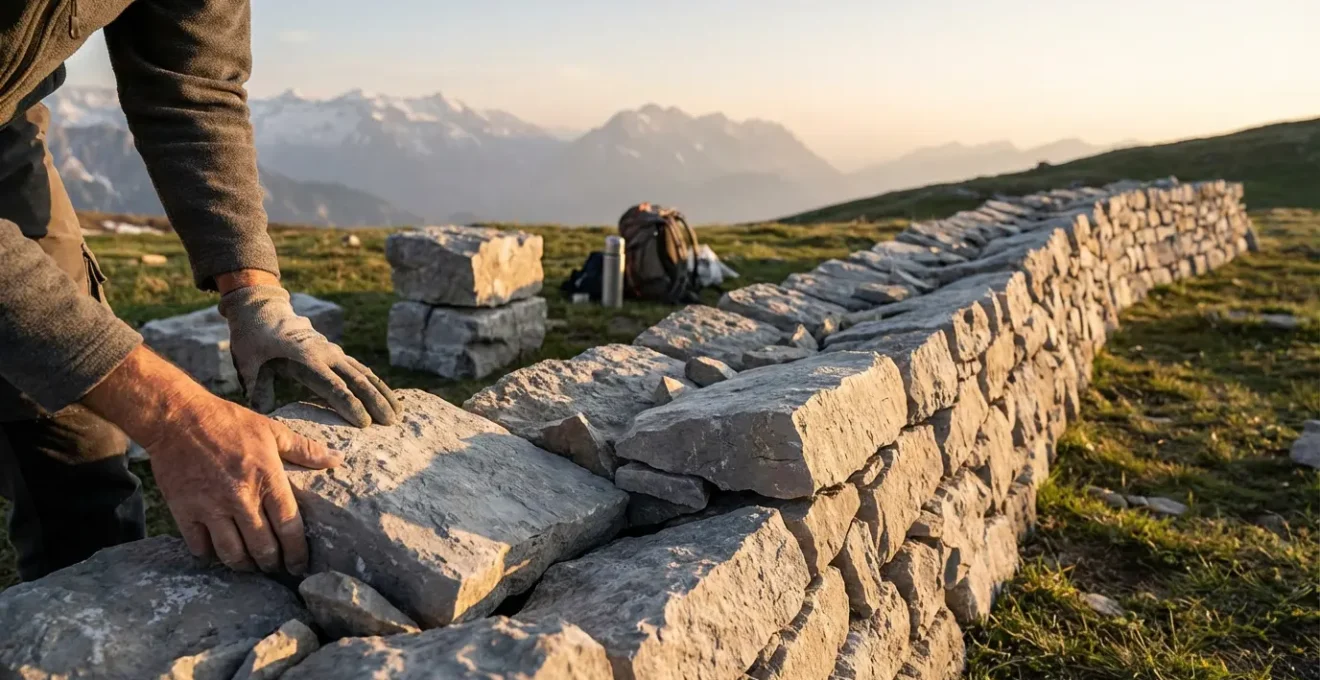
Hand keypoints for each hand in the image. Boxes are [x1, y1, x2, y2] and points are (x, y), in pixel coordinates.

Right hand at [83, 346, 341, 573]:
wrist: (177, 418)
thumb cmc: (228, 422)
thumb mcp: (272, 430)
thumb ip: (305, 449)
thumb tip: (337, 459)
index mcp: (267, 479)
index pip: (289, 527)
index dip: (297, 553)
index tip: (300, 565)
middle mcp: (241, 498)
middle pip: (262, 548)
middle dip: (272, 564)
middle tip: (275, 567)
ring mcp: (211, 507)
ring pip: (232, 553)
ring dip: (244, 565)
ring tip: (250, 565)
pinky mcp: (184, 511)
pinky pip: (200, 547)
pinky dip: (210, 555)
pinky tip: (217, 553)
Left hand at [216, 278, 399, 427]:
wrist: (264, 313)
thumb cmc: (255, 343)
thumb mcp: (249, 365)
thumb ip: (259, 389)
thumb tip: (264, 413)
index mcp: (306, 360)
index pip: (333, 387)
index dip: (350, 405)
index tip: (365, 423)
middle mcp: (327, 355)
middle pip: (357, 380)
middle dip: (376, 402)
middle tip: (391, 423)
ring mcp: (335, 352)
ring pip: (365, 374)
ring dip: (383, 393)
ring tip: (399, 413)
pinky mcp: (338, 354)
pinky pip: (362, 369)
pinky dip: (377, 384)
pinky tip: (389, 397)